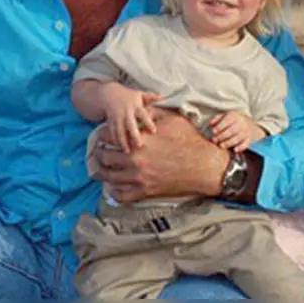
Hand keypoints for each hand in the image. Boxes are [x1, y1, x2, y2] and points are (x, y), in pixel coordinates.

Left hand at [93, 112, 227, 203]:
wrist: (205, 166)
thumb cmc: (191, 141)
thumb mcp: (173, 119)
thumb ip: (154, 112)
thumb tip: (143, 106)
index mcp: (140, 140)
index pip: (109, 136)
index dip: (102, 135)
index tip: (101, 136)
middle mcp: (136, 159)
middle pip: (105, 157)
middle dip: (99, 153)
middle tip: (97, 152)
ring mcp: (140, 177)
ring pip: (109, 177)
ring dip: (102, 172)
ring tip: (99, 169)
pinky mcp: (146, 192)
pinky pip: (122, 196)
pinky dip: (114, 192)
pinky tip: (113, 188)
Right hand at [102, 84, 160, 152]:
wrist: (108, 94)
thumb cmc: (128, 96)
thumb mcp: (139, 94)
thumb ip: (151, 97)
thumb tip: (163, 97)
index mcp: (135, 106)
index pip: (143, 115)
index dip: (148, 122)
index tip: (154, 131)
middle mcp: (126, 112)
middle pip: (130, 124)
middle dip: (134, 135)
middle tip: (139, 145)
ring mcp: (117, 117)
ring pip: (120, 130)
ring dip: (123, 141)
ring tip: (128, 151)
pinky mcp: (111, 121)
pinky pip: (113, 131)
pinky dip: (115, 139)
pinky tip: (119, 147)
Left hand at [209, 111, 265, 152]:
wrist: (252, 126)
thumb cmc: (235, 121)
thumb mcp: (227, 116)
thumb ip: (217, 118)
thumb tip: (210, 124)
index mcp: (234, 116)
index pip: (227, 121)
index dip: (220, 126)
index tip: (213, 131)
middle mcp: (241, 123)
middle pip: (232, 130)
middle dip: (222, 136)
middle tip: (215, 140)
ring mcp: (246, 132)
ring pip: (237, 138)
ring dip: (228, 143)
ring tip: (221, 146)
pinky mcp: (249, 140)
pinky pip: (245, 144)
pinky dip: (241, 147)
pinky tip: (235, 150)